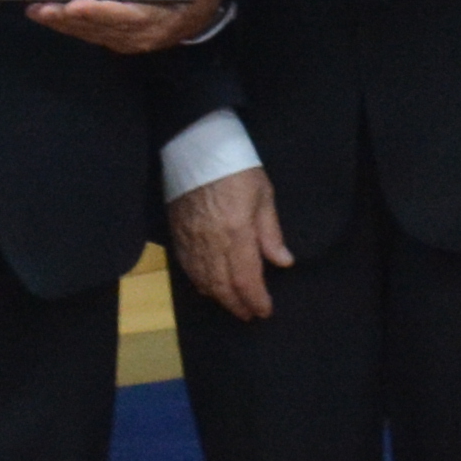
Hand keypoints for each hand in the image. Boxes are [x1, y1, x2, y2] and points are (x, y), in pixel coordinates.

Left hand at [28, 0, 231, 56]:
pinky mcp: (121, 43)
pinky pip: (92, 36)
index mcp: (158, 18)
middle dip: (68, 18)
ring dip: (63, 24)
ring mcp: (130, 42)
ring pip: (91, 34)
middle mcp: (141, 35)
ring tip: (37, 11)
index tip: (74, 4)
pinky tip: (51, 17)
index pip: (125, 16)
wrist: (203, 14)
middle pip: (100, 27)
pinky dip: (71, 27)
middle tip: (41, 7)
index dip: (98, 12)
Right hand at [164, 165, 292, 319]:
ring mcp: (190, 240)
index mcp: (237, 232)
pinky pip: (187, 268)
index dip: (256, 299)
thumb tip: (283, 262)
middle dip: (238, 304)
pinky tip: (208, 287)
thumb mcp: (263, 195)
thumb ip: (271, 232)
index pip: (247, 279)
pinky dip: (199, 282)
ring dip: (219, 297)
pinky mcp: (177, 233)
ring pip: (203, 281)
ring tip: (232, 304)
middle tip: (249, 315)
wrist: (196, 146)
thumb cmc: (236, 167)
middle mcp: (211, 243)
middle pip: (223, 286)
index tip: (265, 311)